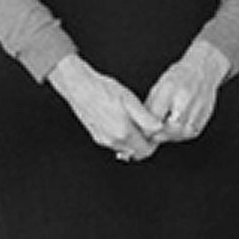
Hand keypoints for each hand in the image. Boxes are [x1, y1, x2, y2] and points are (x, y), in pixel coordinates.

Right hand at [47, 55, 163, 160]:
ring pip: (125, 148)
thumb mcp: (131, 101)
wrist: (79, 86)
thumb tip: (158, 129)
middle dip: (144, 142)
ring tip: (134, 121)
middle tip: (147, 127)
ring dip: (133, 140)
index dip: (153, 143)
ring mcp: (103, 140)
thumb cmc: (103, 90)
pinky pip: (114, 143)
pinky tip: (121, 121)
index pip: (145, 151)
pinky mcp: (96, 136)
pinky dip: (121, 136)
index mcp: (123, 133)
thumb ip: (146, 118)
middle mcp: (112, 140)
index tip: (154, 132)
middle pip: (135, 152)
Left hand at [145, 39, 229, 142]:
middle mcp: (184, 99)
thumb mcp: (159, 86)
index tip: (143, 131)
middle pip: (168, 128)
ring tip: (163, 131)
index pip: (155, 116)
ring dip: (169, 136)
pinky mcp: (204, 116)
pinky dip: (181, 135)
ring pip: (180, 134)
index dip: (146, 128)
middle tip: (152, 134)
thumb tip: (141, 125)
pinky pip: (190, 133)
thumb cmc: (179, 76)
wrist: (204, 69)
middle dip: (157, 134)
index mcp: (170, 88)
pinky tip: (176, 130)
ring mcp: (197, 108)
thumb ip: (150, 106)